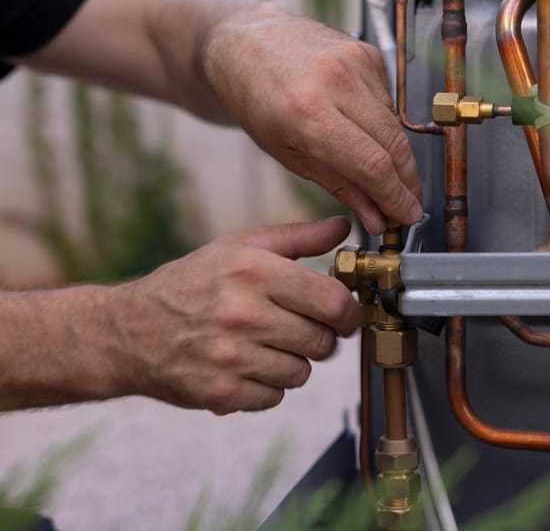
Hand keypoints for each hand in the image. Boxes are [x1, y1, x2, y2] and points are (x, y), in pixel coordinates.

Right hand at [108, 217, 360, 414]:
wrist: (126, 332)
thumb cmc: (188, 284)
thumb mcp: (236, 248)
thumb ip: (296, 238)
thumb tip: (343, 227)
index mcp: (253, 271)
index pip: (333, 302)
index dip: (349, 312)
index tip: (344, 315)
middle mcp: (243, 313)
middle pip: (323, 342)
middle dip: (320, 338)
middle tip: (300, 329)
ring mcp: (231, 357)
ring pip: (302, 372)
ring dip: (292, 362)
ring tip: (265, 346)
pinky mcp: (221, 393)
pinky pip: (275, 396)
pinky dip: (267, 386)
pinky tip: (245, 367)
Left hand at [201, 4, 422, 234]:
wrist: (246, 43)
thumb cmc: (257, 100)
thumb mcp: (287, 154)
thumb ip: (338, 186)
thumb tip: (376, 216)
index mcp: (307, 114)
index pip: (372, 165)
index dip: (395, 197)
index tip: (408, 215)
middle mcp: (335, 82)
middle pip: (394, 145)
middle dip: (407, 182)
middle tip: (410, 204)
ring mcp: (355, 63)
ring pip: (396, 125)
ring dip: (398, 157)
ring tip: (389, 176)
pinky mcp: (367, 53)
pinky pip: (389, 102)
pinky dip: (385, 126)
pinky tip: (368, 132)